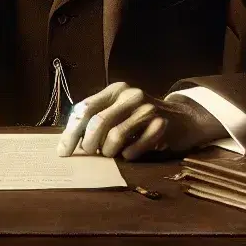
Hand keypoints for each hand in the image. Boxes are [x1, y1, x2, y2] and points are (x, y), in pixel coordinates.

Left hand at [56, 82, 227, 160]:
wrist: (182, 118)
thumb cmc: (141, 118)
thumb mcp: (119, 110)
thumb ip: (97, 119)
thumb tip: (69, 141)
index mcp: (115, 90)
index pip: (84, 108)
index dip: (71, 132)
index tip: (63, 152)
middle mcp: (130, 95)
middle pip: (97, 122)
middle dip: (88, 144)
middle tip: (90, 154)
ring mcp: (147, 109)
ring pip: (115, 136)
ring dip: (108, 152)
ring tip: (112, 154)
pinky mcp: (161, 125)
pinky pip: (135, 148)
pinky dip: (128, 156)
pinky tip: (130, 154)